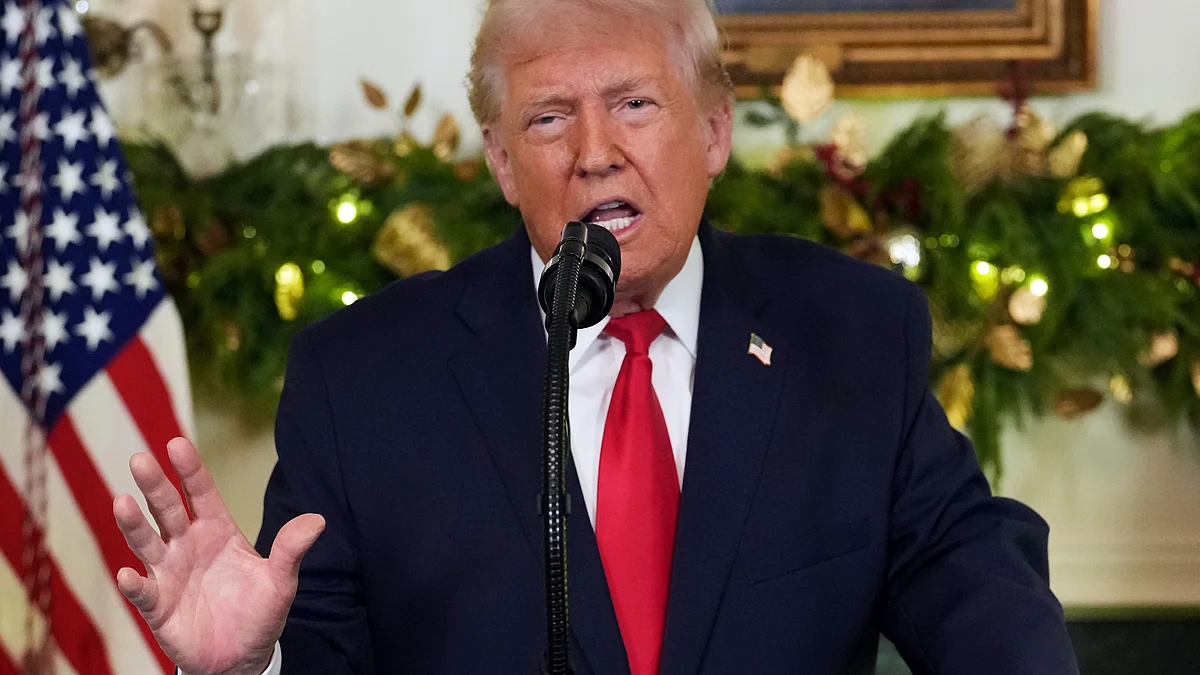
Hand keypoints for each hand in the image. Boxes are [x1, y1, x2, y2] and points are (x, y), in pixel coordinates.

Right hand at [113, 437, 324, 674]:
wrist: (241, 657)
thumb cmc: (259, 612)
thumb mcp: (280, 580)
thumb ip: (291, 549)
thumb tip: (318, 520)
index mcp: (217, 531)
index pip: (202, 493)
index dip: (189, 470)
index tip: (176, 444)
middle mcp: (187, 546)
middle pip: (167, 509)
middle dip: (154, 485)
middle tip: (139, 459)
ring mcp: (169, 574)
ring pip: (146, 543)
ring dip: (133, 525)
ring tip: (122, 503)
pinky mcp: (158, 606)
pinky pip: (143, 592)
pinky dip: (134, 584)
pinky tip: (127, 574)